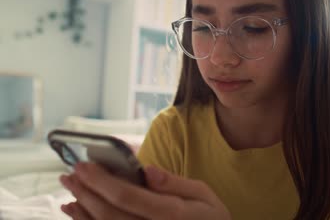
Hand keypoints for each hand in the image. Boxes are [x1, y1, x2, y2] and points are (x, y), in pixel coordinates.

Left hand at [60, 163, 230, 219]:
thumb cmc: (209, 217)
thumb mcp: (202, 195)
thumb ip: (175, 183)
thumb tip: (147, 170)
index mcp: (171, 215)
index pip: (128, 197)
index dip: (102, 181)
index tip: (84, 166)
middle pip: (109, 214)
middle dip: (86, 192)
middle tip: (71, 174)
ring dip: (81, 209)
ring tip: (69, 188)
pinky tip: (75, 210)